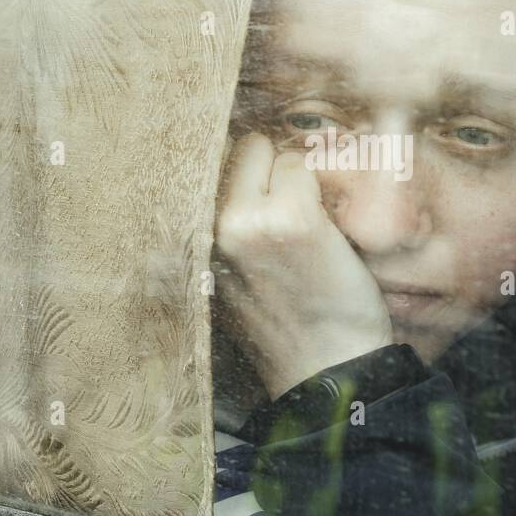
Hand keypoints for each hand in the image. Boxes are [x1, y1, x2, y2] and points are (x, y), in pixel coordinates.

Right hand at [215, 133, 393, 400]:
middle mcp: (210, 223)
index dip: (244, 172)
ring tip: (309, 227)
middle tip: (291, 211)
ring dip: (296, 178)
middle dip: (267, 167)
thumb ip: (225, 225)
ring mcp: (250, 219)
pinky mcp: (292, 217)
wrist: (326, 368)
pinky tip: (326, 230)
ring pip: (274, 152)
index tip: (265, 192)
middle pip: (240, 146)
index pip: (208, 159)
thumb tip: (236, 161)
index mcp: (188, 238)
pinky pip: (304, 169)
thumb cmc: (287, 322)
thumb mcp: (232, 275)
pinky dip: (321, 189)